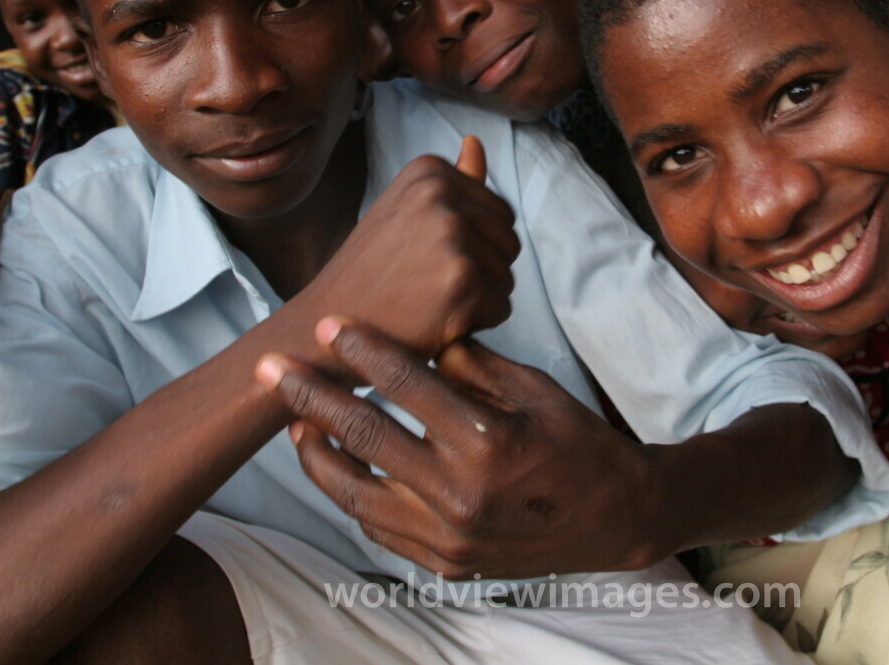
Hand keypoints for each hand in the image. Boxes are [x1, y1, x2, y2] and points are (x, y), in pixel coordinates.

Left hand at [256, 317, 660, 578]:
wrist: (616, 519)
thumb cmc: (578, 443)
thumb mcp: (534, 390)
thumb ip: (471, 365)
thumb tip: (418, 336)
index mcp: (488, 441)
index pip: (407, 385)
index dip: (363, 350)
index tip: (329, 325)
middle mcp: (462, 493)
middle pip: (365, 436)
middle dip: (311, 396)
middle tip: (272, 369)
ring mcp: (450, 537)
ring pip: (357, 494)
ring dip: (317, 454)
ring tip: (295, 423)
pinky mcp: (446, 564)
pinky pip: (379, 529)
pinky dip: (352, 496)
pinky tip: (337, 467)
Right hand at [291, 136, 517, 366]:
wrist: (329, 326)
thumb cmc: (370, 273)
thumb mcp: (404, 211)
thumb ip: (451, 180)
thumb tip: (475, 142)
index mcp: (429, 170)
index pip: (499, 212)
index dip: (469, 246)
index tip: (422, 255)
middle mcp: (440, 193)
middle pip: (509, 242)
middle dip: (479, 272)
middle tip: (422, 282)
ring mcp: (451, 235)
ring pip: (506, 277)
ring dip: (475, 300)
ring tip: (424, 299)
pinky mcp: (462, 279)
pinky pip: (500, 308)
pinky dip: (473, 325)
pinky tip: (432, 321)